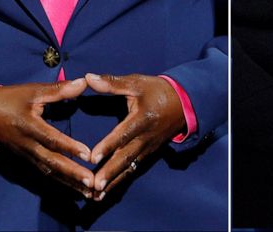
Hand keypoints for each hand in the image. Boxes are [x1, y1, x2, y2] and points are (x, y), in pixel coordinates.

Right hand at [0, 78, 92, 197]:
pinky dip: (58, 180)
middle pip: (52, 162)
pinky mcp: (25, 158)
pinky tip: (72, 187)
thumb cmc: (9, 99)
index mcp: (30, 127)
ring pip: (48, 171)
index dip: (70, 147)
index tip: (88, 155)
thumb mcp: (33, 91)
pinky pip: (43, 171)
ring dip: (68, 182)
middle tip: (92, 183)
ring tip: (87, 192)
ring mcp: (25, 154)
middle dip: (72, 174)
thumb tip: (84, 82)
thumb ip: (59, 89)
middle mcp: (28, 145)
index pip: (52, 140)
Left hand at [84, 73, 185, 200]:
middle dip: (110, 172)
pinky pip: (133, 169)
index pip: (123, 133)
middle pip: (126, 156)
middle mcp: (145, 136)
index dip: (109, 145)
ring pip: (129, 167)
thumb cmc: (157, 90)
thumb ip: (112, 83)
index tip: (93, 157)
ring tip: (96, 196)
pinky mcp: (148, 153)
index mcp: (142, 118)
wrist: (184, 102)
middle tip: (95, 185)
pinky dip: (119, 181)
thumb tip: (88, 78)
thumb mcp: (137, 83)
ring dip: (113, 181)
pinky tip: (106, 192)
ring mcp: (147, 147)